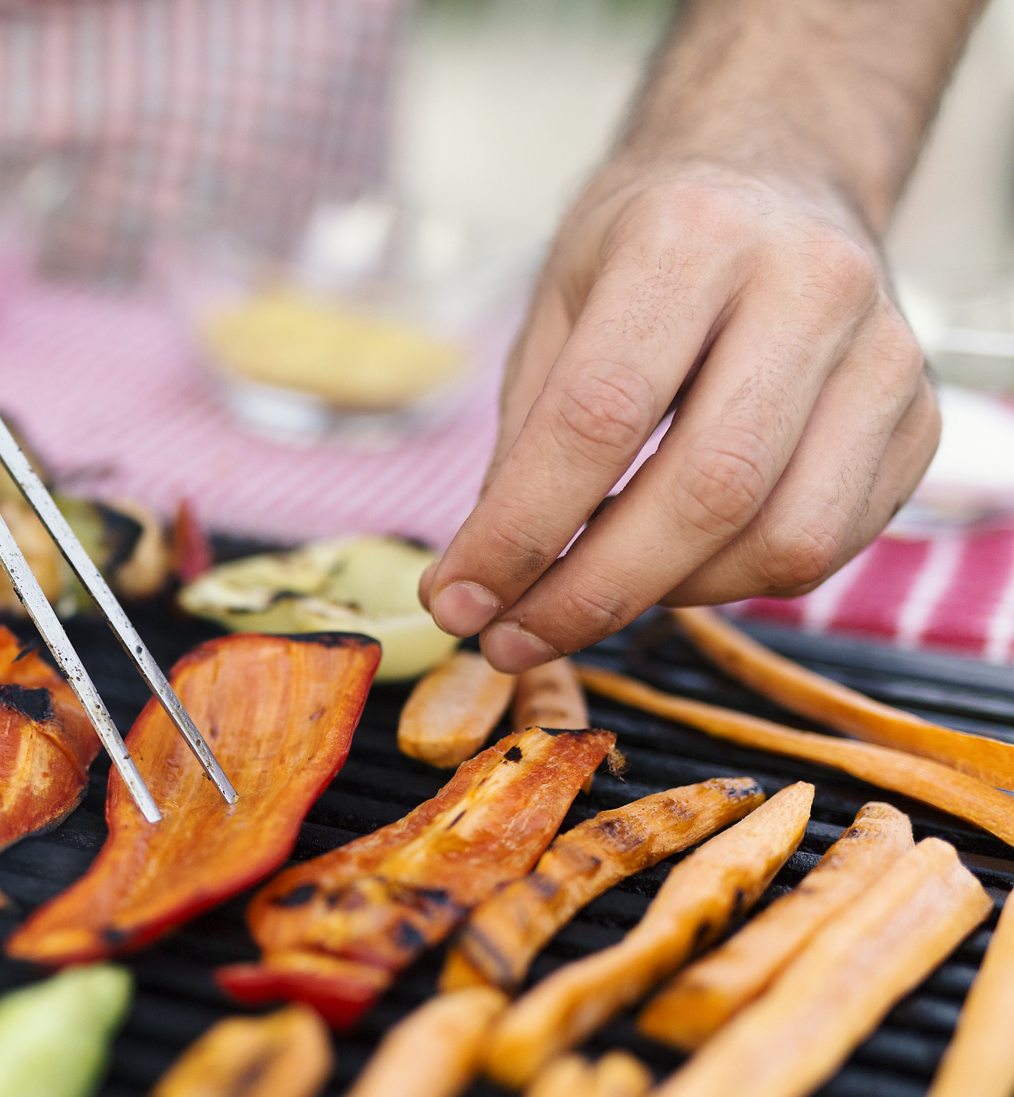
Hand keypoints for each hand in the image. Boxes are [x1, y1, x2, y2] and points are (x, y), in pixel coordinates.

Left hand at [418, 158, 936, 673]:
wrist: (778, 173)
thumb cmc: (649, 246)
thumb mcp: (558, 305)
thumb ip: (522, 443)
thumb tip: (481, 586)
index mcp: (693, 235)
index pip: (599, 416)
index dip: (520, 531)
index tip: (457, 602)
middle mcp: (809, 284)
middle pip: (706, 491)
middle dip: (592, 592)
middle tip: (510, 640)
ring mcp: (885, 353)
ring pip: (782, 539)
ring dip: (665, 597)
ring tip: (587, 592)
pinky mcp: (921, 419)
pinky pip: (825, 547)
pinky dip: (730, 581)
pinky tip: (668, 563)